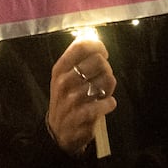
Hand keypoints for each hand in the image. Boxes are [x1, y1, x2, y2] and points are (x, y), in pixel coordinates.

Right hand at [46, 37, 116, 155]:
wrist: (58, 131)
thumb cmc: (67, 98)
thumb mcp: (65, 76)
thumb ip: (77, 58)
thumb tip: (92, 36)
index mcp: (60, 68)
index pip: (81, 46)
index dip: (98, 46)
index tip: (103, 53)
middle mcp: (64, 81)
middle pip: (98, 61)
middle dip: (107, 68)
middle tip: (103, 77)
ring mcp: (71, 100)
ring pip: (105, 81)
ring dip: (109, 87)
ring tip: (103, 93)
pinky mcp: (80, 117)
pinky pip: (103, 104)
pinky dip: (109, 103)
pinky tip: (106, 104)